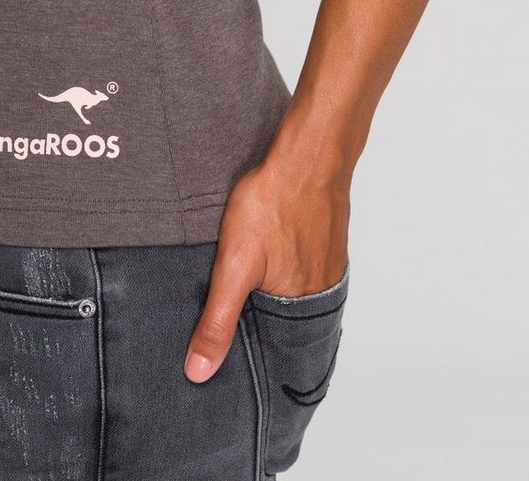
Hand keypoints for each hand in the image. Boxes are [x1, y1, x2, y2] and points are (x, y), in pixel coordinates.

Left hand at [183, 119, 356, 383]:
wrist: (307, 157)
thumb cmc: (273, 206)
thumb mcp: (233, 268)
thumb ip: (217, 321)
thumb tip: (199, 372)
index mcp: (300, 306)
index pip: (276, 349)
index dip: (254, 350)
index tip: (234, 355)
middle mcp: (321, 291)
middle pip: (288, 320)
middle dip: (262, 321)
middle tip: (238, 311)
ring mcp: (329, 262)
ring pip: (297, 291)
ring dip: (276, 292)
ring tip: (253, 283)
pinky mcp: (328, 239)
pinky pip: (307, 266)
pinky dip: (289, 267)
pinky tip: (273, 252)